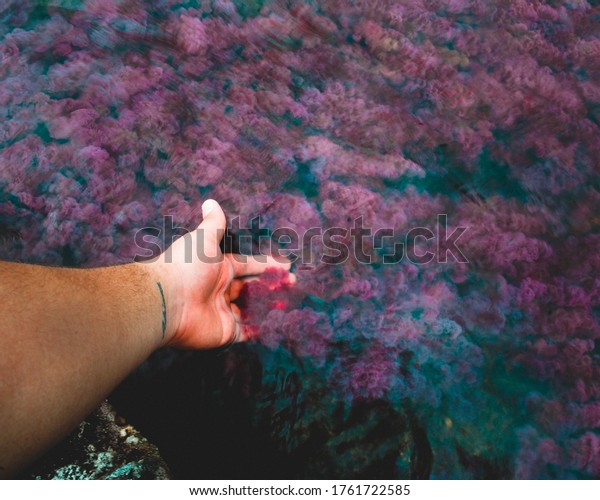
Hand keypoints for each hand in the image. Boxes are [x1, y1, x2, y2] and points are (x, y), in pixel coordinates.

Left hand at [151, 199, 293, 348]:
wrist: (167, 300)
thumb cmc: (186, 266)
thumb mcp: (203, 239)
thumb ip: (214, 223)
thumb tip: (211, 201)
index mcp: (218, 268)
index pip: (248, 265)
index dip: (268, 265)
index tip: (287, 265)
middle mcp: (221, 290)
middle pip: (251, 288)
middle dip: (272, 286)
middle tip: (293, 284)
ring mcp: (223, 312)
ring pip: (251, 310)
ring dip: (269, 307)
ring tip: (290, 303)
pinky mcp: (225, 332)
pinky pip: (246, 332)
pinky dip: (260, 329)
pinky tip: (276, 323)